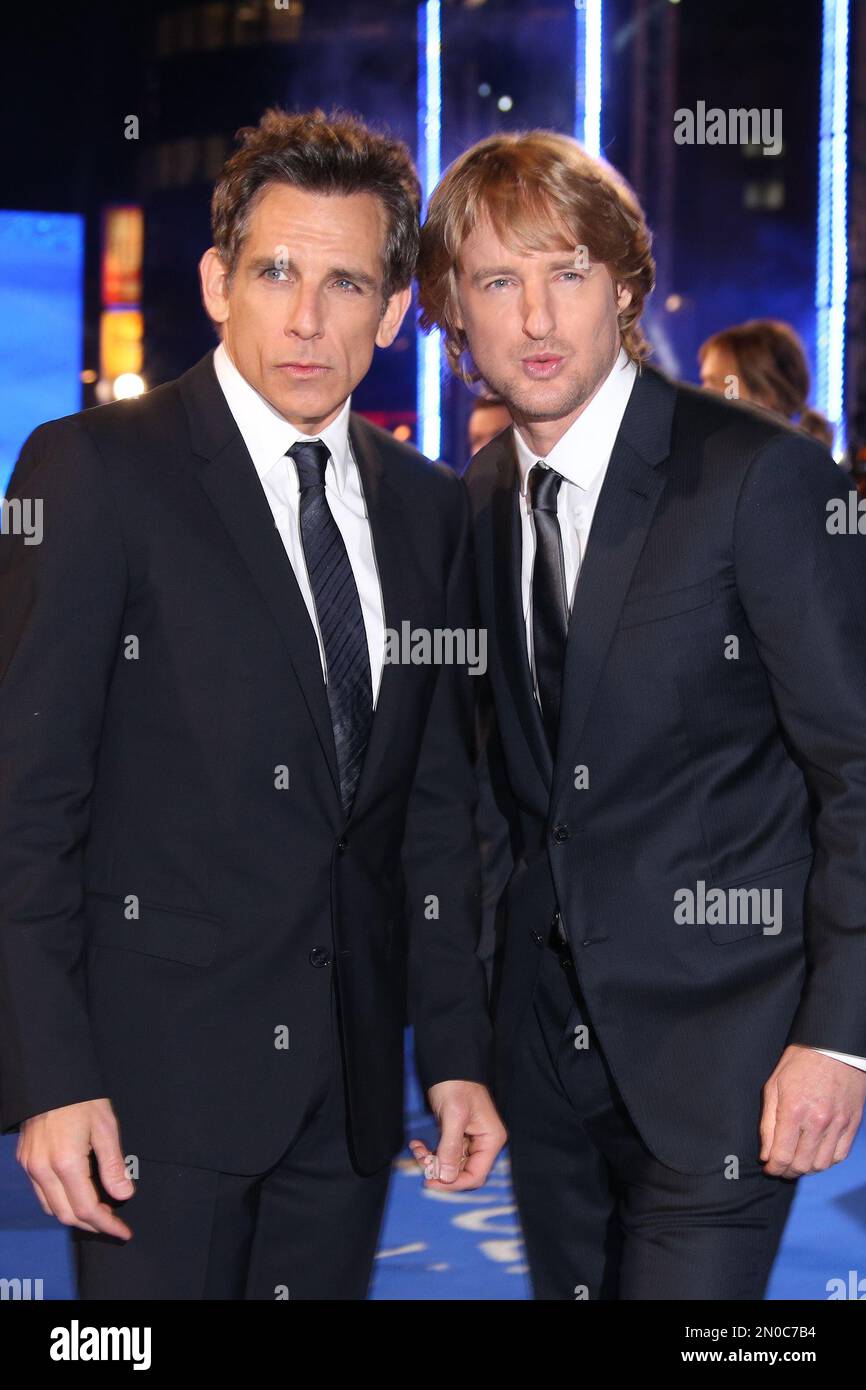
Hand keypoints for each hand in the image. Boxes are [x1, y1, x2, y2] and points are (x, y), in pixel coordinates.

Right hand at [16, 1098, 134, 1237]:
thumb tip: (124, 1195)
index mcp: (66, 1162)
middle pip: (66, 1215)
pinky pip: (41, 1193)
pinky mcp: (25, 1160)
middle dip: (92, 1225)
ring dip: (74, 1216)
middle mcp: (43, 1170)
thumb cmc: (81, 1098)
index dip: (106, 1225)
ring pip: (51, 1208)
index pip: (87, 1209)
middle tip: (113, 1224)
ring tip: (98, 1213)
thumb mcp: (105, 1127)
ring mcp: (30, 1166)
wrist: (51, 1076)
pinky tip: (76, 1195)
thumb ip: (113, 1165)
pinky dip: (59, 1202)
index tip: (123, 1231)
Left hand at [408, 1079, 506, 1191]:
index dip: (454, 1183)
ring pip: (451, 1164)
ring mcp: (471, 1139)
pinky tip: (418, 1144)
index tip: (431, 1182)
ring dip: (432, 1160)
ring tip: (417, 1148)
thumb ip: (451, 1148)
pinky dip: (431, 1152)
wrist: (448, 1064)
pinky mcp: (457, 1135)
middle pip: (462, 1172)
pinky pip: (445, 1153)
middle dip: (440, 1169)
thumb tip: (446, 1177)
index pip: (476, 1175)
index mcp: (491, 1139)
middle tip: (420, 1159)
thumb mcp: (453, 1116)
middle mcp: (484, 1142)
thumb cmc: (456, 1085)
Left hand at [760, 1045, 865, 1177]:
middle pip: (802, 1165)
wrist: (832, 1048)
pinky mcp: (852, 1124)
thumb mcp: (774, 1086)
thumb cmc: (799, 1064)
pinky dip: (827, 1161)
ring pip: (822, 1165)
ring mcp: (838, 1124)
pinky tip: (816, 1154)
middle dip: (787, 1171)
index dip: (773, 1168)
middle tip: (781, 1167)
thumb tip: (766, 1154)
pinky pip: (840, 1155)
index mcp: (794, 1110)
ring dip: (807, 1169)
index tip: (769, 1168)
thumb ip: (768, 1123)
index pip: (782, 1155)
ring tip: (798, 1162)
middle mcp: (817, 1121)